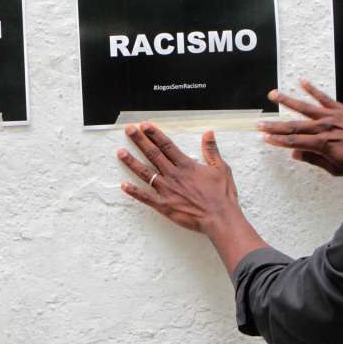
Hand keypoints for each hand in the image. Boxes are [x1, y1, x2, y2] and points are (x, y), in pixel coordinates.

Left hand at [118, 122, 238, 234]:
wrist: (220, 218)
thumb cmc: (222, 195)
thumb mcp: (221, 169)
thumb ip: (212, 150)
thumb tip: (209, 133)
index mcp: (186, 165)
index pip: (166, 145)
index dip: (154, 134)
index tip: (144, 125)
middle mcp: (173, 175)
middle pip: (153, 154)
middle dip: (140, 141)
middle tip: (128, 130)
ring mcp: (167, 190)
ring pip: (145, 173)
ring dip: (132, 162)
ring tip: (120, 152)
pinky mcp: (164, 206)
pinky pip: (145, 197)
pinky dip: (134, 192)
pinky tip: (123, 185)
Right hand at [259, 80, 342, 175]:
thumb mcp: (337, 169)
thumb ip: (315, 160)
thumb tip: (296, 154)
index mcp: (322, 145)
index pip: (294, 142)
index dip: (277, 141)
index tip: (264, 138)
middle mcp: (324, 128)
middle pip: (294, 126)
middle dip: (274, 125)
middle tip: (259, 123)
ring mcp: (332, 117)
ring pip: (304, 108)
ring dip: (287, 101)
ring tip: (273, 94)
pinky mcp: (340, 110)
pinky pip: (324, 98)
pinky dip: (313, 90)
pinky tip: (302, 82)